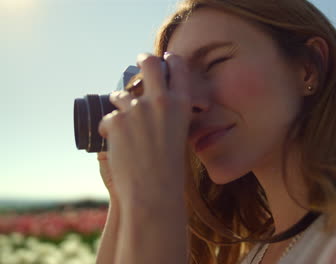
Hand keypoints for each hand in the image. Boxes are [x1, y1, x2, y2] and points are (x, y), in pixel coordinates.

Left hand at [98, 53, 191, 212]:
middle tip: (138, 63)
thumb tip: (155, 100)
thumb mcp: (179, 134)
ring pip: (120, 94)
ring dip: (118, 104)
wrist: (154, 192)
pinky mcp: (117, 121)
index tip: (163, 59)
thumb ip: (170, 115)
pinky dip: (108, 129)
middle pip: (149, 63)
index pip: (178, 66)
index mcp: (182, 104)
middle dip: (143, 60)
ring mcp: (138, 110)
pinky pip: (107, 118)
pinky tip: (115, 145)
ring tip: (121, 124)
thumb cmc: (169, 168)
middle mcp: (161, 101)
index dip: (169, 59)